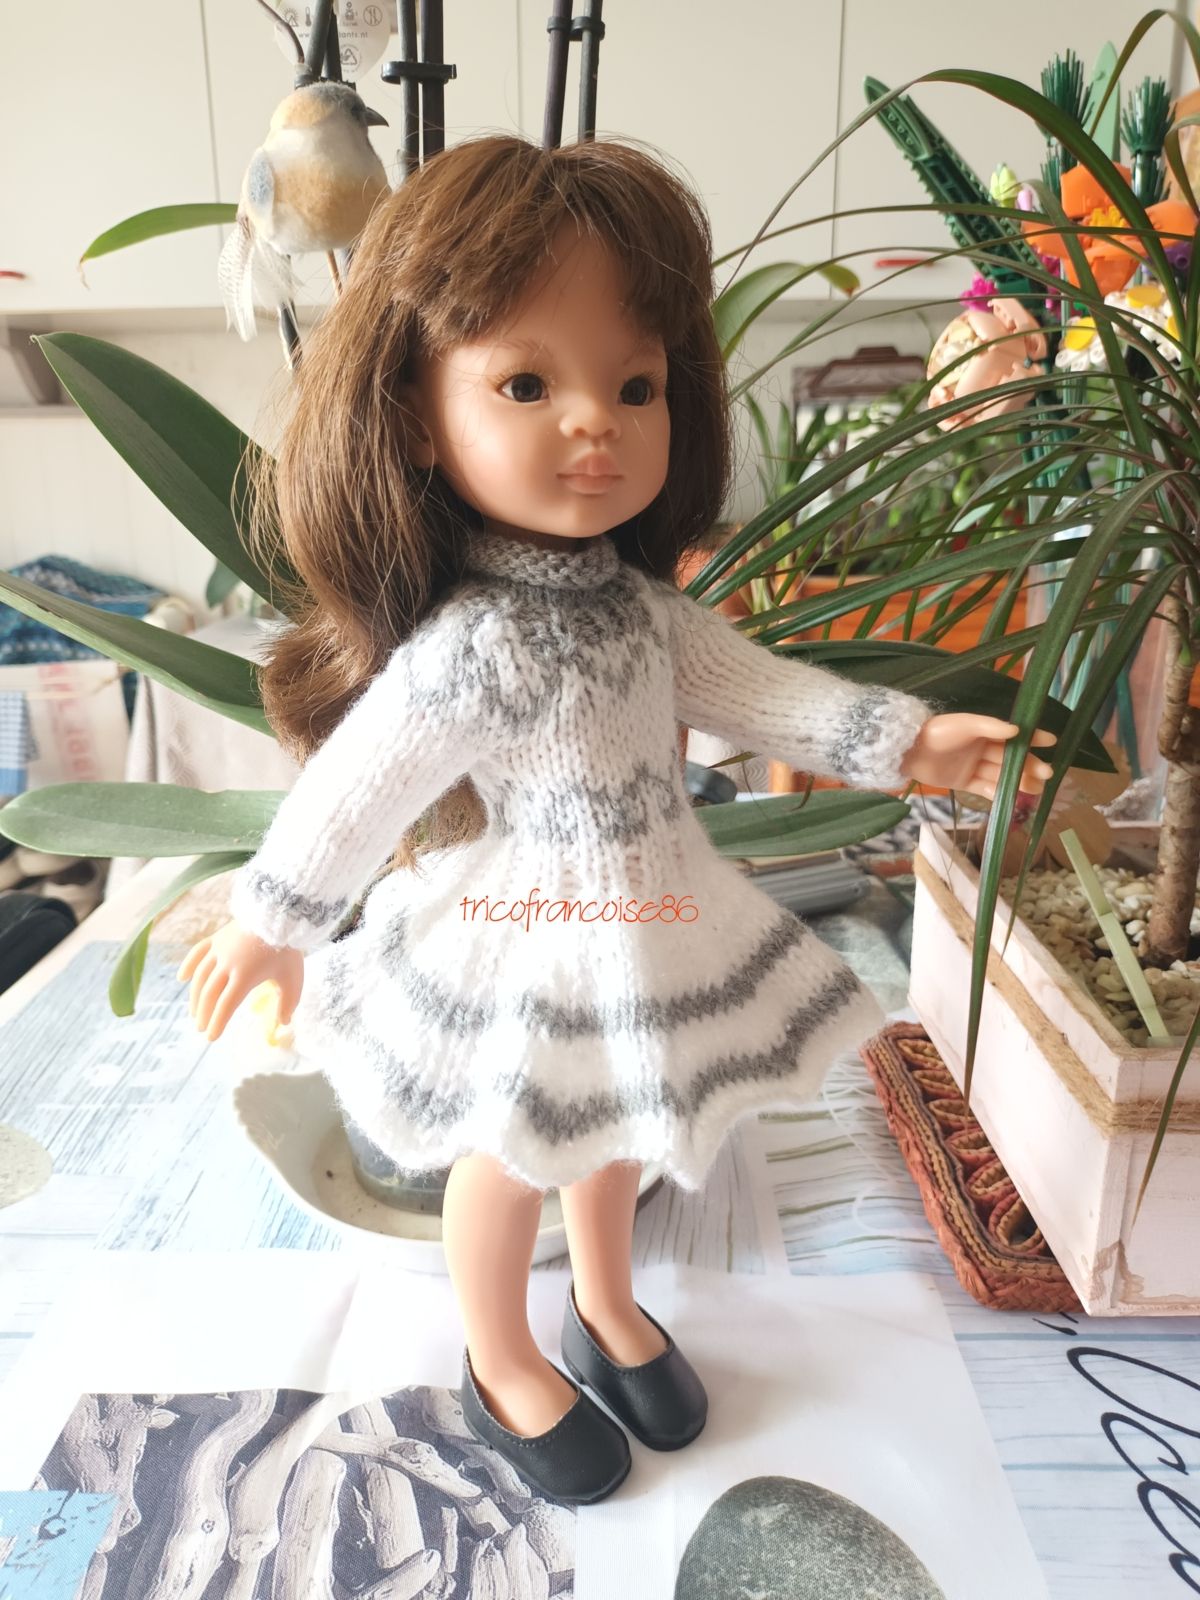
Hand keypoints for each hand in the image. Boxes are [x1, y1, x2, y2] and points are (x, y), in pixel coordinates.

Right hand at [177, 919, 303, 1042]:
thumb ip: (288, 1002)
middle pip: (209, 994)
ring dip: (194, 997)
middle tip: (201, 1028)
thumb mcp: (293, 977)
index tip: (211, 1037)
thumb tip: (284, 1022)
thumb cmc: (288, 947)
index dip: (217, 1023)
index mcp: (245, 976)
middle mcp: (227, 963)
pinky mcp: (217, 937)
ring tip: (194, 1012)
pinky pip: (197, 952)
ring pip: (200, 977)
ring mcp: (219, 949)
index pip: (226, 1005)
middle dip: (204, 1014)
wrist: (280, 912)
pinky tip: (181, 978)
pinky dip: (188, 965)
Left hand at [899, 713, 1054, 799]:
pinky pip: (984, 789)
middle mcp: (982, 749)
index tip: (1051, 742)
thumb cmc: (937, 732)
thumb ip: (989, 727)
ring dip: (1018, 781)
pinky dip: (998, 793)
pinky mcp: (963, 782)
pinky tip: (1013, 799)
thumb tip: (1017, 730)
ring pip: (1000, 775)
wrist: (908, 751)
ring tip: (1037, 789)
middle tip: (1048, 774)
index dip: (1032, 738)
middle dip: (1029, 765)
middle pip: (1010, 759)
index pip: (1014, 735)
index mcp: (984, 732)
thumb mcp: (964, 725)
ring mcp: (973, 766)